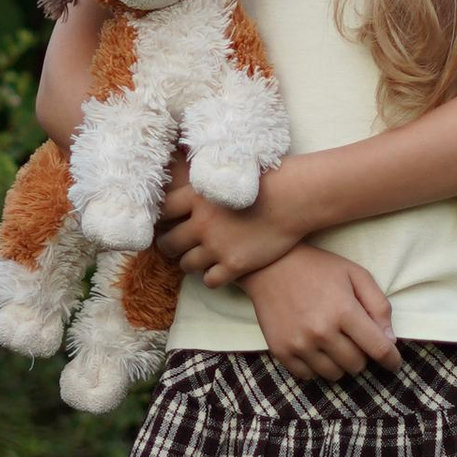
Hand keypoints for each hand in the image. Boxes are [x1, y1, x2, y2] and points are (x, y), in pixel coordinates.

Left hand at [153, 155, 305, 285]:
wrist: (294, 198)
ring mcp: (216, 247)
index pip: (162, 212)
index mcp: (196, 197)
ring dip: (190, 262)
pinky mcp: (234, 265)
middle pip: (168, 243)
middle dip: (171, 245)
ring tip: (199, 257)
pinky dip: (210, 277)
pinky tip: (218, 270)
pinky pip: (209, 281)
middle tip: (177, 245)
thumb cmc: (265, 181)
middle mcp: (201, 224)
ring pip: (186, 265)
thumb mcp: (226, 176)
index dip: (161, 219)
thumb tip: (186, 187)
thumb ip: (204, 187)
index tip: (165, 223)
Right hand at [240, 245, 399, 381]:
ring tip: (333, 341)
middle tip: (353, 338)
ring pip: (334, 374)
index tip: (394, 363)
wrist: (270, 265)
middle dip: (361, 354)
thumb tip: (390, 340)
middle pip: (357, 365)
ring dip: (340, 363)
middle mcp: (321, 331)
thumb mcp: (356, 274)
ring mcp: (299, 344)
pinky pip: (309, 376)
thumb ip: (379, 306)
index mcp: (344, 311)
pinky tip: (315, 347)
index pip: (378, 349)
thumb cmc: (318, 268)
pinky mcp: (281, 351)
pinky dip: (317, 366)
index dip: (391, 360)